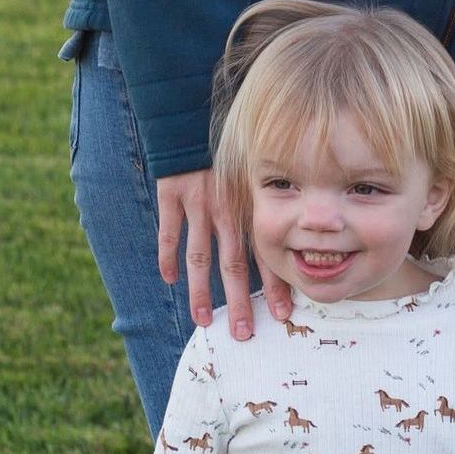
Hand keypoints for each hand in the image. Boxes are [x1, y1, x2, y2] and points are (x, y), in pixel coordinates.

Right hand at [154, 168, 277, 339]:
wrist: (195, 120)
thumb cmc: (229, 153)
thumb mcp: (253, 176)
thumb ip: (262, 209)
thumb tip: (286, 245)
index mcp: (250, 207)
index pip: (266, 253)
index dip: (274, 285)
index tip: (282, 315)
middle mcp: (227, 208)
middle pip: (234, 264)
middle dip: (239, 301)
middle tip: (243, 333)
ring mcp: (198, 203)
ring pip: (200, 255)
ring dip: (201, 291)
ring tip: (203, 321)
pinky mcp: (172, 194)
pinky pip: (169, 232)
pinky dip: (168, 257)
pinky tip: (170, 279)